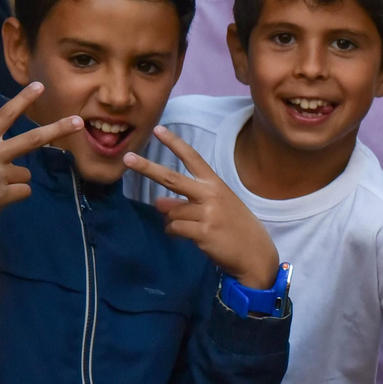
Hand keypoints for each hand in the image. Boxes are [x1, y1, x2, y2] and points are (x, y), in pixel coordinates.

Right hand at [0, 82, 83, 222]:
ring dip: (15, 180)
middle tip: (78, 121)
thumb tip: (4, 155)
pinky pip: (23, 192)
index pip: (5, 115)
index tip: (39, 86)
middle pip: (32, 139)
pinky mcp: (3, 194)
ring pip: (25, 174)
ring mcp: (0, 173)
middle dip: (58, 128)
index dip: (23, 100)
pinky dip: (13, 195)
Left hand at [122, 126, 278, 288]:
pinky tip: (183, 236)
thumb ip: (187, 201)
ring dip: (172, 221)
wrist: (255, 253)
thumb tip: (158, 202)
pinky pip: (174, 228)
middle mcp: (210, 194)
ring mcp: (207, 213)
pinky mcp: (203, 232)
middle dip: (147, 168)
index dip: (175, 143)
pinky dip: (173, 233)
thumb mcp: (215, 208)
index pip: (192, 158)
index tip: (158, 129)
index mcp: (215, 184)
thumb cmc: (234, 227)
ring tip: (187, 228)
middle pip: (171, 178)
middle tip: (127, 158)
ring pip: (170, 212)